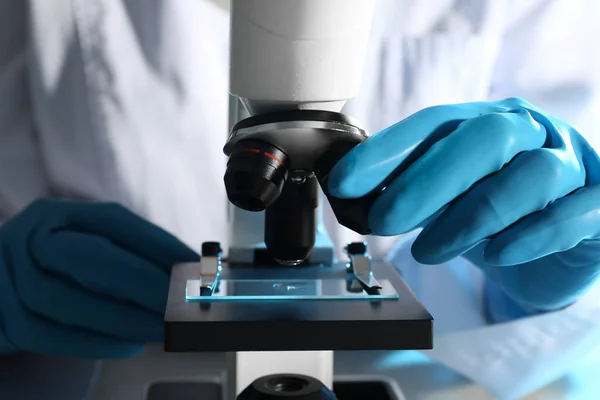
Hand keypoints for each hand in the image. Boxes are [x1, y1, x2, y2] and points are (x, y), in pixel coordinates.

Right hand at [0, 199, 198, 357]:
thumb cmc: (53, 269)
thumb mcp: (80, 248)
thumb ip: (127, 257)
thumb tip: (189, 275)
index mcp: (57, 214)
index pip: (115, 222)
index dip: (160, 244)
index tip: (197, 267)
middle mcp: (29, 238)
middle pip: (90, 257)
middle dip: (144, 281)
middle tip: (183, 301)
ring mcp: (9, 277)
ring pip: (65, 299)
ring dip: (124, 318)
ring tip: (164, 328)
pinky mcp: (1, 317)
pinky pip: (47, 334)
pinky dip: (94, 343)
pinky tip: (131, 345)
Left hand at [328, 98, 599, 311]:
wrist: (554, 246)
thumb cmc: (494, 215)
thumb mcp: (448, 199)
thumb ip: (413, 191)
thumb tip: (358, 200)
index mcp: (486, 123)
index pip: (434, 124)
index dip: (387, 151)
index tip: (345, 181)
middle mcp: (530, 133)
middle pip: (484, 139)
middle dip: (427, 181)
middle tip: (385, 219)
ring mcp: (571, 163)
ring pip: (529, 175)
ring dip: (472, 217)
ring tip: (428, 251)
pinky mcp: (599, 202)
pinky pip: (577, 211)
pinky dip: (534, 233)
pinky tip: (500, 254)